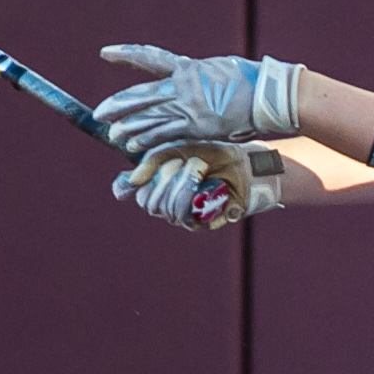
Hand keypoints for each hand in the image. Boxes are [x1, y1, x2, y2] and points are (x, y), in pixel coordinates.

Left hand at [98, 46, 305, 144]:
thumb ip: (199, 77)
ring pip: (150, 118)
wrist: (267, 95)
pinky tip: (134, 145)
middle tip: (99, 113)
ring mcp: (189, 107)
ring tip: (112, 134)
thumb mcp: (220, 70)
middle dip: (119, 105)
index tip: (105, 54)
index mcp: (188, 68)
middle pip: (142, 95)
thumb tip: (189, 79)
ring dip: (130, 128)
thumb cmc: (251, 82)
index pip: (150, 58)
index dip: (126, 55)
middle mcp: (183, 85)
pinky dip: (149, 140)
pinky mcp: (197, 126)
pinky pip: (166, 134)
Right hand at [114, 142, 283, 229]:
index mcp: (160, 185)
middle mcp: (169, 203)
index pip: (136, 193)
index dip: (130, 186)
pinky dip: (189, 193)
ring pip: (164, 208)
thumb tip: (130, 182)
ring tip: (198, 166)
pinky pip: (182, 215)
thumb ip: (152, 161)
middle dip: (163, 176)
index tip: (135, 177)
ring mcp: (184, 216)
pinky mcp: (200, 224)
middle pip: (148, 202)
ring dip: (180, 182)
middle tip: (182, 160)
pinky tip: (201, 180)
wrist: (244, 163)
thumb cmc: (212, 154)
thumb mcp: (178, 149)